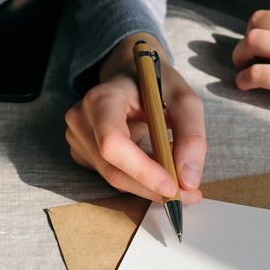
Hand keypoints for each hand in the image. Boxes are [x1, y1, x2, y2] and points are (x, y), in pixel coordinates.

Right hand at [65, 33, 205, 203]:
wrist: (131, 75)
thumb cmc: (157, 84)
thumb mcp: (184, 100)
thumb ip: (192, 136)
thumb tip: (188, 180)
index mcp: (102, 98)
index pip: (114, 143)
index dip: (142, 171)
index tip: (174, 186)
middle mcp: (81, 118)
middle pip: (114, 170)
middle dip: (153, 188)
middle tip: (189, 194)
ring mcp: (77, 137)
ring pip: (114, 178)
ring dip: (148, 184)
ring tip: (176, 172)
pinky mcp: (82, 151)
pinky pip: (112, 176)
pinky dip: (138, 179)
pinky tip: (155, 165)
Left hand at [232, 0, 269, 148]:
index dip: (265, 26)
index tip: (264, 42)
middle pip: (258, 22)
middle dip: (247, 38)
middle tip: (244, 55)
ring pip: (251, 43)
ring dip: (239, 56)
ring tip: (241, 68)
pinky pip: (255, 74)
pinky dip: (243, 80)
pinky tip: (244, 87)